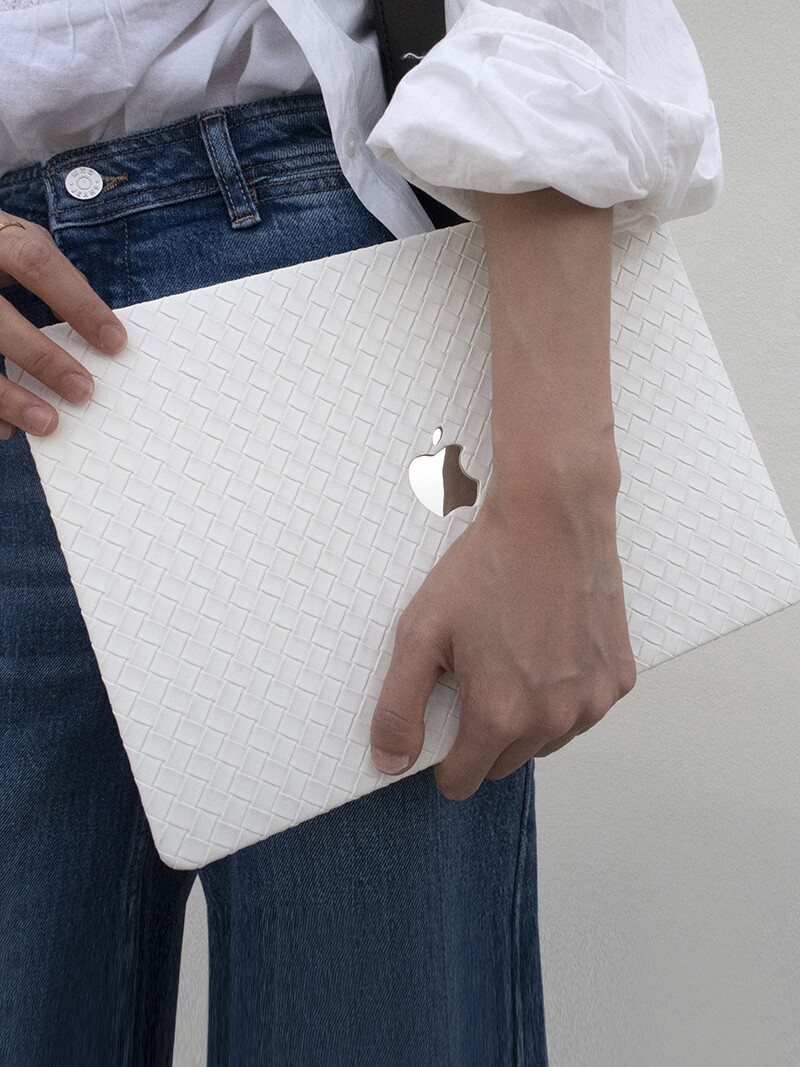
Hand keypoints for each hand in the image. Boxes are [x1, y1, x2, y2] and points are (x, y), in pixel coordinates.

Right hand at [0, 212, 127, 440]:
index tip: (116, 342)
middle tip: (84, 391)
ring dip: (8, 398)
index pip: (34, 262)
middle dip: (43, 359)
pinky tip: (7, 429)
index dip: (77, 302)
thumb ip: (46, 269)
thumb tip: (95, 317)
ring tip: (48, 423)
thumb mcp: (11, 238)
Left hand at [369, 466, 636, 799]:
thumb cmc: (488, 567)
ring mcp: (593, 700)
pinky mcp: (619, 678)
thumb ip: (399, 708)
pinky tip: (550, 648)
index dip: (444, 759)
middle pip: (505, 764)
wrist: (551, 517)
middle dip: (485, 735)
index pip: (463, 780)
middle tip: (477, 675)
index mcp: (500, 715)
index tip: (443, 725)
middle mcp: (554, 719)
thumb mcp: (420, 632)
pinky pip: (583, 711)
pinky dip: (564, 694)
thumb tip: (391, 763)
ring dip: (528, 718)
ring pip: (547, 741)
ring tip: (515, 657)